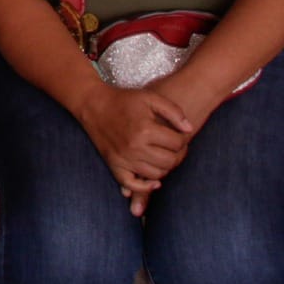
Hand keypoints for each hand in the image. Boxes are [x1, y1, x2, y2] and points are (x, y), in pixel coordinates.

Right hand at [73, 83, 193, 214]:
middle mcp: (135, 147)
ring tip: (164, 155)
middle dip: (178, 155)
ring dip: (165, 167)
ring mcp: (124, 159)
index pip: (177, 143)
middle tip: (175, 147)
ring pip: (156, 174)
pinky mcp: (114, 165)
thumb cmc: (124, 100)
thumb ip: (173, 111)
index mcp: (145, 129)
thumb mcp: (150, 97)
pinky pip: (133, 184)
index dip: (183, 139)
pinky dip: (146, 187)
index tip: (179, 135)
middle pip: (170, 161)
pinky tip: (154, 181)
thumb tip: (189, 130)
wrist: (93, 105)